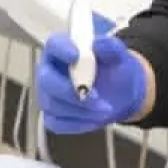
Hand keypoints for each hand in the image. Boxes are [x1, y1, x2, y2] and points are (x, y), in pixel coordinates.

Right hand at [36, 19, 149, 134]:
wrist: (120, 93)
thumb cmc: (114, 70)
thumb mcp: (118, 57)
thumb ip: (110, 47)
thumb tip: (98, 43)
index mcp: (62, 50)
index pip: (54, 45)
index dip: (62, 50)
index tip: (76, 55)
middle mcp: (49, 71)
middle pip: (47, 80)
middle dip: (71, 91)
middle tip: (96, 97)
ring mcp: (48, 95)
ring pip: (54, 104)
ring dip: (81, 110)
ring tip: (104, 110)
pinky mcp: (52, 115)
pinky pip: (57, 123)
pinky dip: (78, 123)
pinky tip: (95, 120)